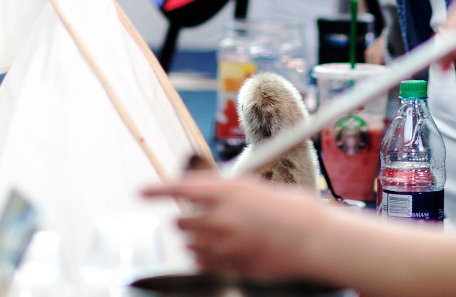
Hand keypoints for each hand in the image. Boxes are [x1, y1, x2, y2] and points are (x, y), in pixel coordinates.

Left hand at [144, 172, 326, 279]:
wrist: (314, 239)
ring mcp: (225, 245)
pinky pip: (203, 262)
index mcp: (228, 190)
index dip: (157, 189)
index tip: (141, 191)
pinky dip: (204, 256)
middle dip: (187, 217)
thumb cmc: (293, 209)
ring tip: (219, 233)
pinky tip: (219, 250)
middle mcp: (221, 217)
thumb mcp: (258, 188)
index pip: (181, 188)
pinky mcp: (232, 266)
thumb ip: (231, 192)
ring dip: (196, 237)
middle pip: (182, 219)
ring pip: (190, 243)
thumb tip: (214, 195)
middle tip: (203, 215)